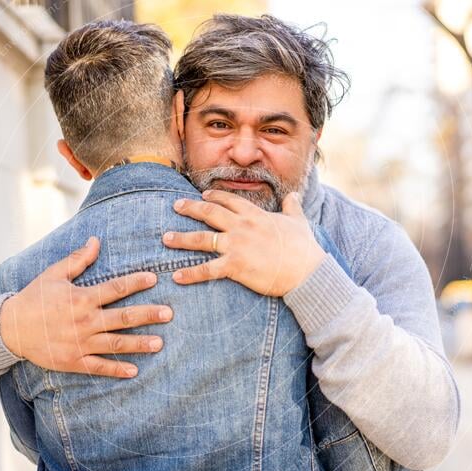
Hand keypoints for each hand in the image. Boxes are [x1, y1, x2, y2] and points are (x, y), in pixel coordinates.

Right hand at [0, 237, 172, 377]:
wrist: (10, 329)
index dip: (136, 283)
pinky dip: (117, 369)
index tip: (154, 279)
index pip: (115, 288)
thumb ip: (77, 260)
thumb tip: (96, 240)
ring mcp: (80, 343)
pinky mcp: (74, 361)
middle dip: (148, 315)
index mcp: (81, 298)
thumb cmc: (34, 298)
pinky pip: (99, 367)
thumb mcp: (53, 274)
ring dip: (140, 344)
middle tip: (169, 313)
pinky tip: (134, 370)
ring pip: (116, 344)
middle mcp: (84, 321)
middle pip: (123, 318)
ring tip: (160, 342)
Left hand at [162, 190, 326, 295]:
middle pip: (209, 213)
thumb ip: (292, 206)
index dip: (214, 196)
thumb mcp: (298, 221)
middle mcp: (242, 226)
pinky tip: (176, 276)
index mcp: (255, 214)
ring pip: (202, 239)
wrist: (306, 271)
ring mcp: (236, 245)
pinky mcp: (235, 266)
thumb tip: (294, 194)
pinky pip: (207, 270)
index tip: (203, 195)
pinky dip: (191, 273)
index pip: (229, 200)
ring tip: (165, 238)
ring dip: (181, 239)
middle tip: (175, 205)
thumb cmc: (304, 248)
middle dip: (190, 208)